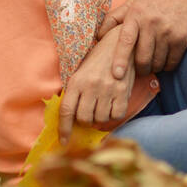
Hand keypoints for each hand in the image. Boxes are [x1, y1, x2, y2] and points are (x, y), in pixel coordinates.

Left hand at [58, 29, 135, 144]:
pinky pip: (116, 115)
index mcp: (76, 81)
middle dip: (85, 121)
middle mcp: (91, 86)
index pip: (67, 111)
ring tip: (101, 105)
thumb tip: (70, 120)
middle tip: (88, 113)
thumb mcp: (81, 72)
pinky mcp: (123, 91)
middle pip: (84, 118)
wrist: (121, 44)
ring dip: (99, 117)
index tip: (63, 142)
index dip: (64, 129)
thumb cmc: (98, 60)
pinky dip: (113, 115)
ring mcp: (108, 89)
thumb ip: (75, 93)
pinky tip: (113, 104)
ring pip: (100, 119)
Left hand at [95, 0, 186, 78]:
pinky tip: (165, 57)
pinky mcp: (182, 39)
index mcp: (136, 14)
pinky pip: (171, 63)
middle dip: (140, 68)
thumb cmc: (153, 3)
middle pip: (142, 58)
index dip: (120, 59)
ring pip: (157, 63)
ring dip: (154, 67)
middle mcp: (152, 22)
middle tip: (140, 67)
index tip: (116, 75)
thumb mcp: (132, 5)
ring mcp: (168, 31)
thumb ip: (113, 19)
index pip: (126, 40)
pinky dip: (167, 66)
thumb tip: (97, 37)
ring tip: (153, 60)